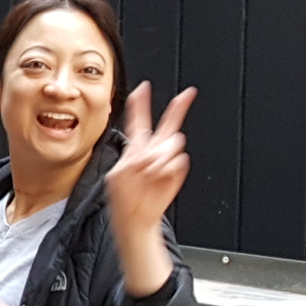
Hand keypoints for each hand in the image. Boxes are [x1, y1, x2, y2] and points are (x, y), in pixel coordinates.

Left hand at [105, 83, 195, 234]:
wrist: (136, 217)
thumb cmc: (124, 198)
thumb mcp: (118, 175)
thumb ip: (134, 160)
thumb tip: (152, 155)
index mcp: (136, 147)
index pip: (139, 121)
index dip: (141, 103)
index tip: (143, 87)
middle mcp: (153, 150)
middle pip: (169, 123)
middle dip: (179, 106)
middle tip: (188, 94)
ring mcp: (167, 159)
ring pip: (172, 143)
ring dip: (159, 158)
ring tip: (149, 174)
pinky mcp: (177, 170)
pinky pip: (178, 161)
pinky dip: (167, 170)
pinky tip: (158, 180)